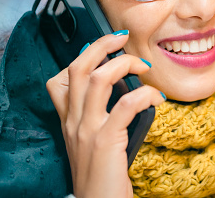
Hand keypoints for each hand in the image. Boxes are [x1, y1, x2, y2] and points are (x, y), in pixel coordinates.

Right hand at [46, 33, 165, 197]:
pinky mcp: (106, 141)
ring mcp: (87, 130)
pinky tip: (156, 98)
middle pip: (78, 67)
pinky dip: (144, 95)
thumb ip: (99, 117)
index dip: (81, 57)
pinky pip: (126, 105)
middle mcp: (73, 121)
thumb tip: (125, 91)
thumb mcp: (90, 142)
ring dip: (124, 65)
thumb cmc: (101, 174)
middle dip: (101, 45)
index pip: (59, 79)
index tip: (105, 51)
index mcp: (68, 120)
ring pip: (99, 78)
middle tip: (123, 40)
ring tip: (143, 67)